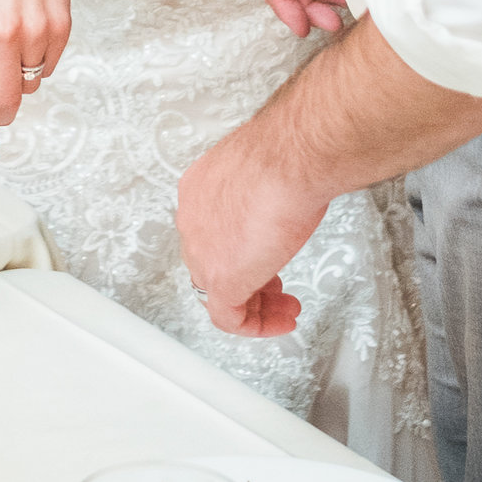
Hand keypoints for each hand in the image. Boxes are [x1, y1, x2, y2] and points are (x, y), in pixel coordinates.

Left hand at [0, 0, 76, 162]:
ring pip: (31, 81)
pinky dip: (42, 59)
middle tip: (4, 113)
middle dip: (5, 113)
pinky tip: (36, 30)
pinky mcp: (61, 28)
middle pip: (8, 99)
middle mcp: (2, 35)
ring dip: (24, 75)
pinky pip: (50, 65)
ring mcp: (35, 33)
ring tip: (19, 41)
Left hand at [176, 123, 327, 337]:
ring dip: (256, 305)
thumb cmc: (286, 156)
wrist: (289, 159)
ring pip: (219, 293)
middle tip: (276, 288)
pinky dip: (256, 325)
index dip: (239, 249)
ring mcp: (201, 251)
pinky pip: (229, 317)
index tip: (264, 255)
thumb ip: (264, 192)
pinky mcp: (220, 280)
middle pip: (212, 262)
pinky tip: (280, 322)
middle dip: (248, 278)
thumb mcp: (266, 172)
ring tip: (284, 309)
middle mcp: (192, 220)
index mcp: (198, 190)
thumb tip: (281, 200)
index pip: (210, 232)